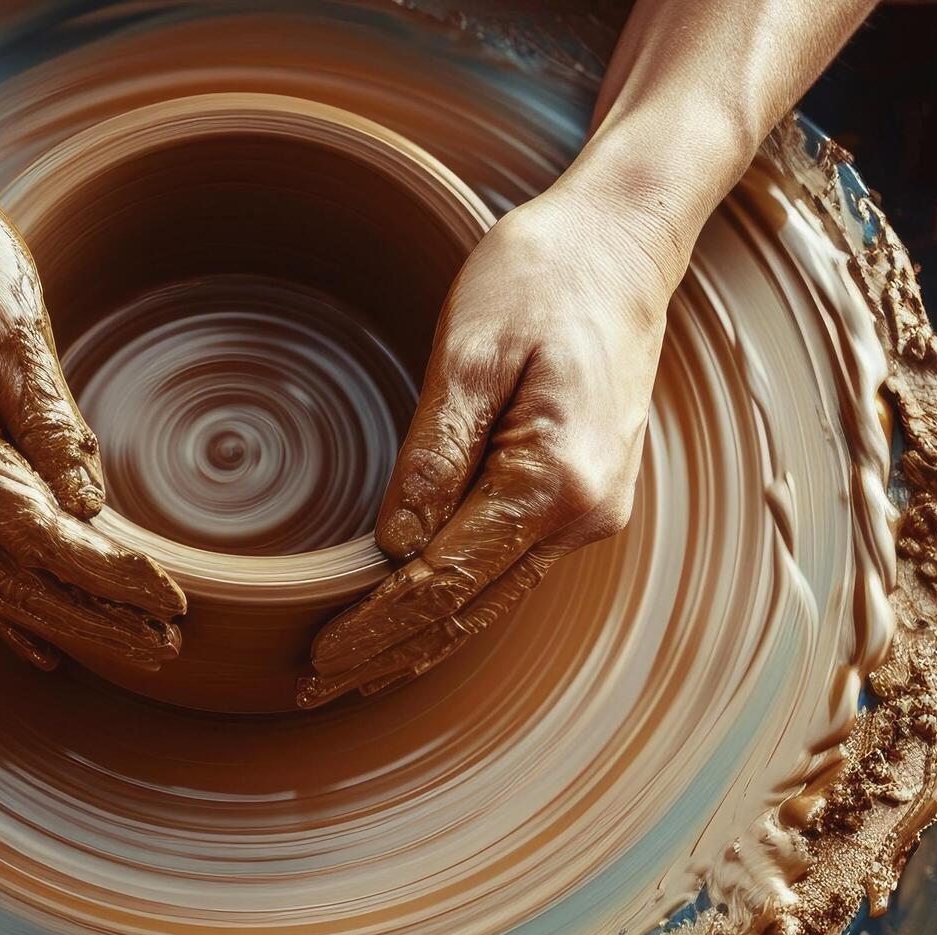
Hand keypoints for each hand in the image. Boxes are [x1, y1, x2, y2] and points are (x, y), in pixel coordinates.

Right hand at [0, 165, 186, 671]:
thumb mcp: (12, 324)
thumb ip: (48, 419)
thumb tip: (86, 504)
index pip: (40, 533)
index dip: (106, 574)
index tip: (169, 599)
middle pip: (15, 576)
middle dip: (94, 617)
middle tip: (167, 647)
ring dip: (60, 620)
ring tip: (129, 648)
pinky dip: (5, 607)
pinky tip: (42, 642)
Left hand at [303, 183, 693, 704]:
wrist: (624, 240)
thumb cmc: (545, 274)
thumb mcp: (473, 351)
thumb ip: (434, 452)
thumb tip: (395, 545)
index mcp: (554, 482)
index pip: (444, 581)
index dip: (376, 627)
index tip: (317, 662)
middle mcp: (585, 516)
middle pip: (468, 609)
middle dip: (389, 654)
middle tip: (311, 692)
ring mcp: (592, 512)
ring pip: (491, 599)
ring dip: (420, 640)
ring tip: (352, 676)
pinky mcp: (584, 496)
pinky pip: (510, 568)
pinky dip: (458, 603)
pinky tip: (416, 626)